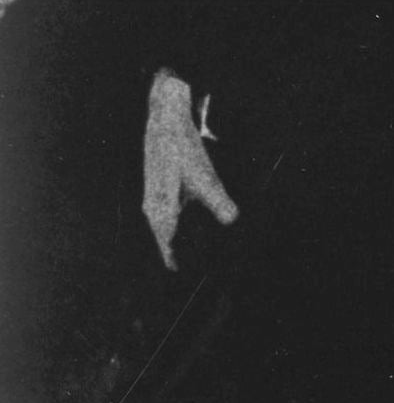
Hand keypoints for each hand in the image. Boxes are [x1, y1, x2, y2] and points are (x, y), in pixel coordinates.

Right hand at [141, 73, 237, 269]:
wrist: (165, 122)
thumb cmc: (183, 150)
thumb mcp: (205, 175)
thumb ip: (218, 200)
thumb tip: (232, 221)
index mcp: (159, 210)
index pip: (169, 247)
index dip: (179, 263)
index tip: (187, 280)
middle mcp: (152, 209)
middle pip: (166, 242)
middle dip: (180, 257)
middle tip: (195, 274)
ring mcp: (153, 201)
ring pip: (165, 231)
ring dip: (178, 244)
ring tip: (194, 258)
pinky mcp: (159, 193)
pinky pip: (167, 220)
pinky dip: (177, 229)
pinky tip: (192, 229)